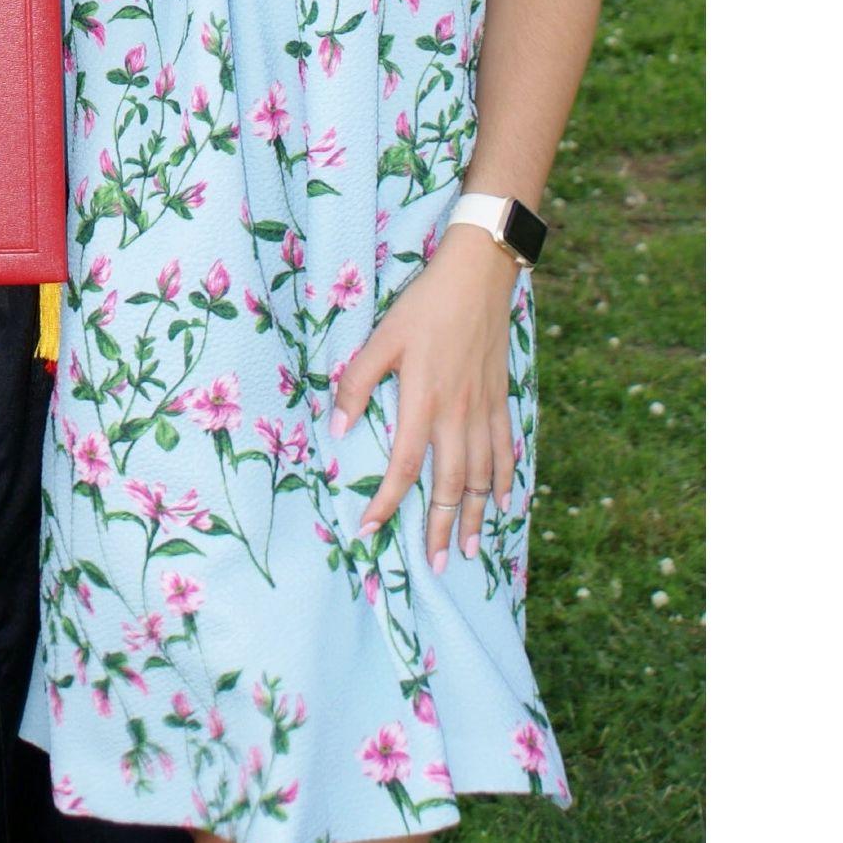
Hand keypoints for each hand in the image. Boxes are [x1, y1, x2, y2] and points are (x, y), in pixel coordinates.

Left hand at [331, 226, 520, 568]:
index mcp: (424, 401)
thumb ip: (358, 383)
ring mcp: (485, 409)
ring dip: (474, 516)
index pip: (405, 466)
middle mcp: (458, 414)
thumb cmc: (424, 305)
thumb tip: (337, 429)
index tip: (371, 529)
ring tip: (467, 549)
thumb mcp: (381, 338)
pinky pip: (506, 450)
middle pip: (450, 485)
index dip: (386, 501)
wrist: (479, 277)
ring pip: (482, 476)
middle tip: (434, 564)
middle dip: (440, 527)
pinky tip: (504, 504)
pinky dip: (506, 481)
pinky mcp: (502, 398)